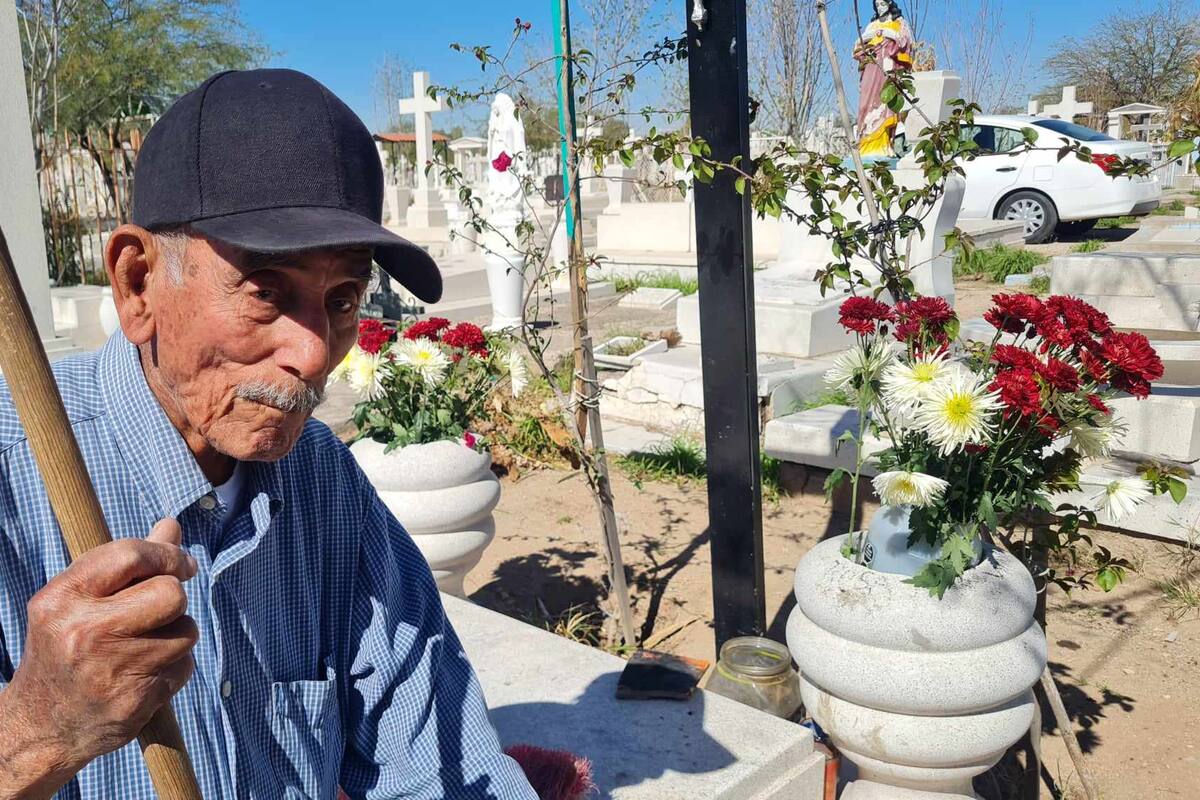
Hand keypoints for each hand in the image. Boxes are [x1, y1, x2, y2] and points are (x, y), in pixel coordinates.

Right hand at [0, 520, 198, 797]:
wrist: (43, 727)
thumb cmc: (65, 648)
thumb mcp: (78, 600)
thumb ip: (126, 562)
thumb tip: (171, 525)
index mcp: (62, 599)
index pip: (130, 555)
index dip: (167, 554)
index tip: (182, 563)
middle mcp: (83, 632)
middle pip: (170, 593)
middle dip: (174, 596)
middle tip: (159, 608)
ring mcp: (110, 669)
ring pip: (186, 630)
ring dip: (176, 634)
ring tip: (143, 646)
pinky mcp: (135, 699)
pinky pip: (184, 665)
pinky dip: (174, 666)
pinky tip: (144, 674)